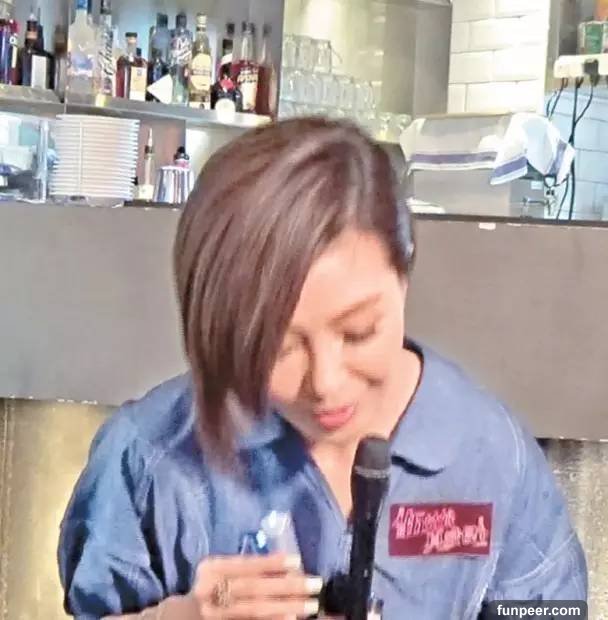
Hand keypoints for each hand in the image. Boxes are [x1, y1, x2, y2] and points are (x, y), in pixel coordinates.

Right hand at [190, 553, 323, 618]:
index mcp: (210, 569)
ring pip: (253, 610)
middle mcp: (208, 591)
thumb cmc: (215, 586)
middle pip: (252, 588)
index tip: (297, 560)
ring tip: (310, 605)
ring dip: (286, 607)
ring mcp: (214, 615)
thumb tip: (291, 565)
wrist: (186, 616)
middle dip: (286, 586)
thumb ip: (249, 567)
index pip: (245, 564)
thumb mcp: (225, 570)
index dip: (271, 563)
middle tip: (314, 584)